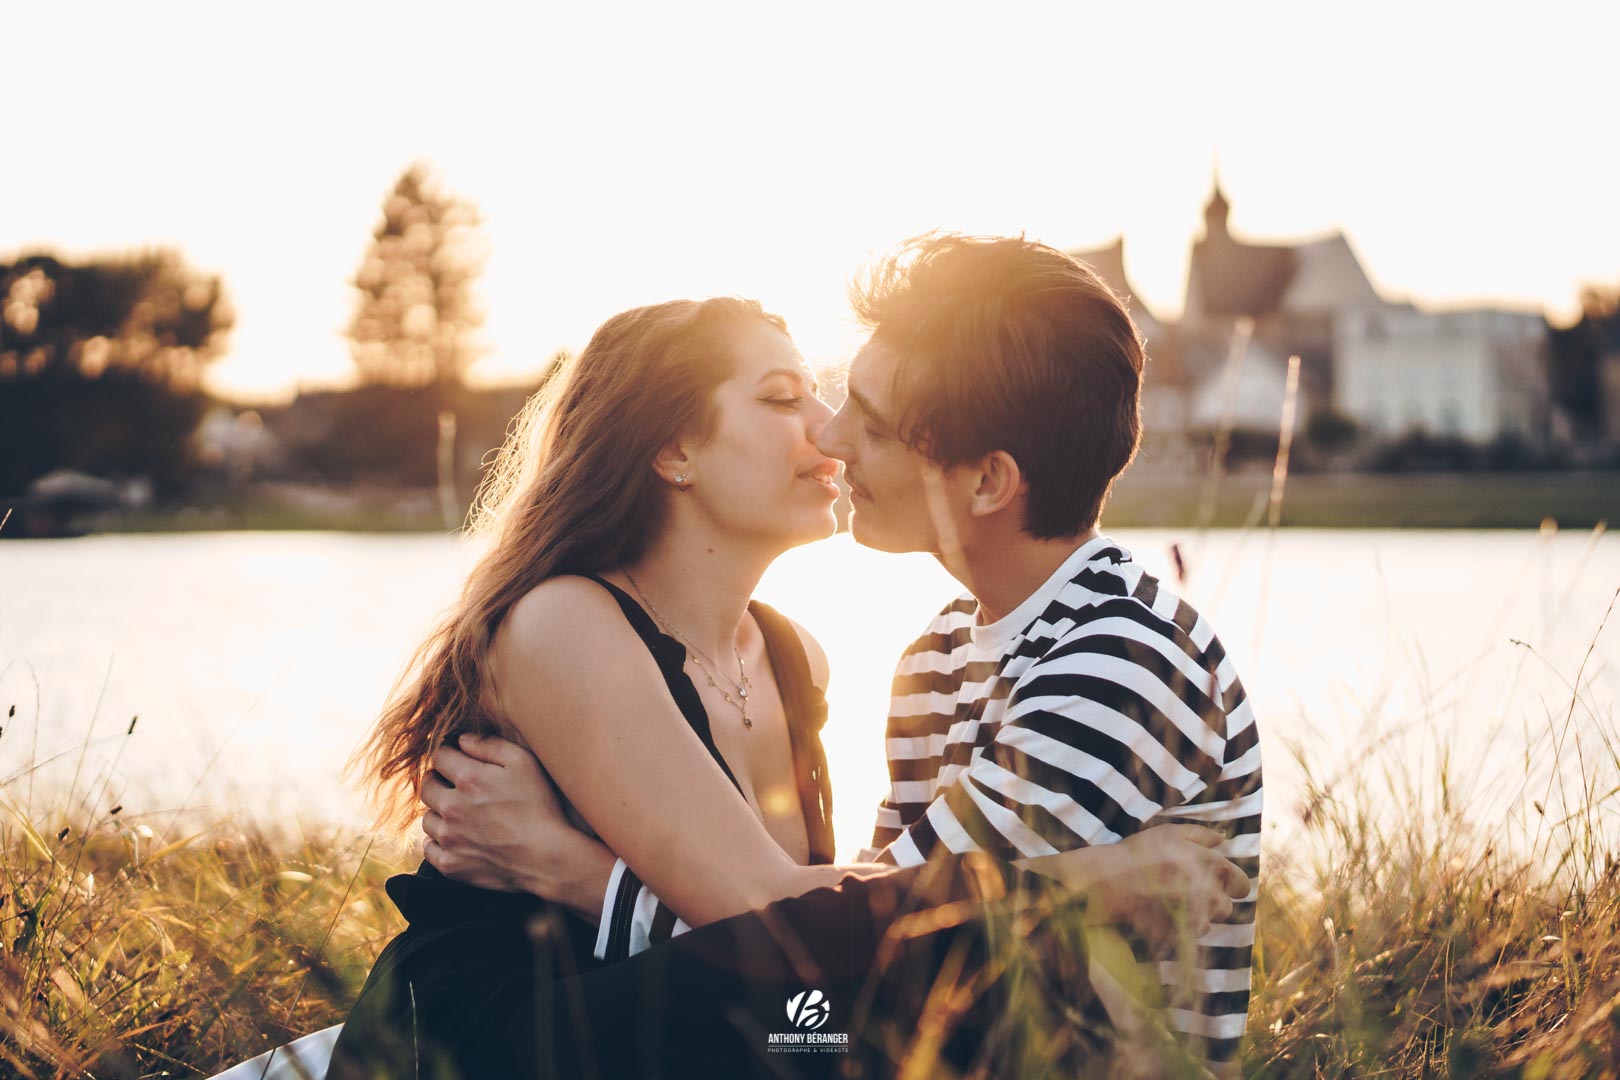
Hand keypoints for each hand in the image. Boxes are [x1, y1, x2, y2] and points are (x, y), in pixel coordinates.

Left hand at [421, 732, 613, 912]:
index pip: (439, 757)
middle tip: (453, 784)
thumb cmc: (539, 807)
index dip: (448, 754)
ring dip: (439, 813)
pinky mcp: (451, 864)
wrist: (546, 857)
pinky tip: (455, 838)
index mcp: (468, 779)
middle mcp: (451, 808)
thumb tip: (463, 740)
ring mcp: (449, 839)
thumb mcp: (524, 763)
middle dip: (437, 780)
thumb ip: (491, 745)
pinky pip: (429, 849)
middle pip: (427, 787)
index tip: (457, 758)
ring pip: (427, 819)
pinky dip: (437, 842)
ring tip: (459, 814)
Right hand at [1016, 824, 1250, 952]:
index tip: (1218, 882)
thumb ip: (1202, 834)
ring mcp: (1196, 919)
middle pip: (1227, 908)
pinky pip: (1187, 936)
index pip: (1241, 885)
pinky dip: (1178, 928)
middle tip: (1187, 890)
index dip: (1231, 883)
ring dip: (1195, 915)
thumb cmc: (1140, 853)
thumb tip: (1224, 838)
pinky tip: (1160, 913)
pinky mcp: (1180, 938)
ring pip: (1207, 923)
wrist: (1110, 882)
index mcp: (1214, 868)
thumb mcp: (1170, 833)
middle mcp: (1211, 896)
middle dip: (1212, 901)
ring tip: (1169, 901)